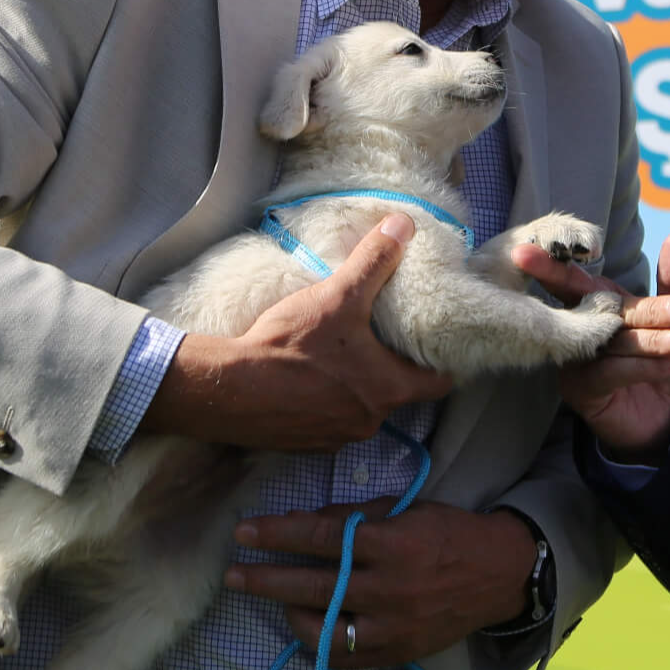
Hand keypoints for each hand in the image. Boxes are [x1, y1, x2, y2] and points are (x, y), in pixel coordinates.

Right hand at [142, 214, 454, 450]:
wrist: (228, 390)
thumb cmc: (291, 346)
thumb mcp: (338, 296)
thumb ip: (375, 262)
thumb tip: (405, 225)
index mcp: (389, 390)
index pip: (439, 383)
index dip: (441, 362)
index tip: (434, 344)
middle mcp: (370, 422)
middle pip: (397, 394)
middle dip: (389, 369)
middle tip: (380, 339)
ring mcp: (336, 438)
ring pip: (360, 409)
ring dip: (353, 387)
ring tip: (338, 356)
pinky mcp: (305, 444)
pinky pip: (326, 422)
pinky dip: (321, 402)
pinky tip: (305, 379)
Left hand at [225, 501, 537, 669]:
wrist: (501, 574)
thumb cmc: (450, 533)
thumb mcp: (407, 510)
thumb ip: (357, 516)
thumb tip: (306, 519)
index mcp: (393, 544)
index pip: (322, 537)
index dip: (278, 534)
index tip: (245, 530)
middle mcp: (390, 589)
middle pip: (313, 585)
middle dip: (266, 578)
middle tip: (234, 572)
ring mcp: (392, 627)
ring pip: (323, 628)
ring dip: (289, 613)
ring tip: (273, 600)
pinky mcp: (397, 653)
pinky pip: (344, 657)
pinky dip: (318, 643)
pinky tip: (304, 627)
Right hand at [517, 232, 669, 459]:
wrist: (665, 418)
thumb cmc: (663, 361)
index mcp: (591, 302)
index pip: (578, 280)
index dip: (554, 265)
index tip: (534, 251)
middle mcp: (574, 326)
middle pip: (606, 310)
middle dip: (652, 311)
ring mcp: (573, 358)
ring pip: (613, 341)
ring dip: (657, 341)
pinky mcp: (580, 389)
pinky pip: (609, 371)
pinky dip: (644, 366)